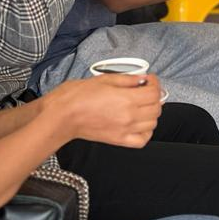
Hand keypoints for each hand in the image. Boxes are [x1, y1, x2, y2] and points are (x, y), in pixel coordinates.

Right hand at [46, 74, 161, 148]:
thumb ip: (128, 79)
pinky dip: (146, 132)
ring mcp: (125, 130)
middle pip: (156, 108)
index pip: (154, 93)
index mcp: (126, 99)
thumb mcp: (105, 79)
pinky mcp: (118, 140)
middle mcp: (129, 117)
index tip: (148, 80)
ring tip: (141, 105)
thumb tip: (142, 79)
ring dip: (151, 113)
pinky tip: (140, 123)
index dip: (154, 83)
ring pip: (153, 124)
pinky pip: (142, 140)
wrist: (63, 116)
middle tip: (145, 90)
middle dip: (154, 96)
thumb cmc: (78, 96)